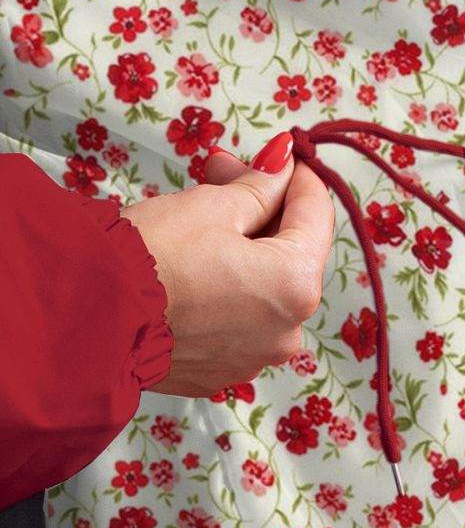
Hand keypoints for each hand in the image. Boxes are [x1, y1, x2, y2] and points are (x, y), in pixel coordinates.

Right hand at [120, 132, 334, 397]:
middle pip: (289, 253)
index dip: (295, 176)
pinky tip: (192, 267)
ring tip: (200, 217)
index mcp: (296, 285)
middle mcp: (286, 332)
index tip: (276, 155)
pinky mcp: (219, 373)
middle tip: (223, 172)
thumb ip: (259, 186)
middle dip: (261, 208)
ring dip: (243, 249)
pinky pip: (236, 320)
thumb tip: (282, 167)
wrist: (85, 320)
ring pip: (262, 288)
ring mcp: (253, 358)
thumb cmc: (151, 257)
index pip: (316, 214)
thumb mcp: (211, 206)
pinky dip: (225, 289)